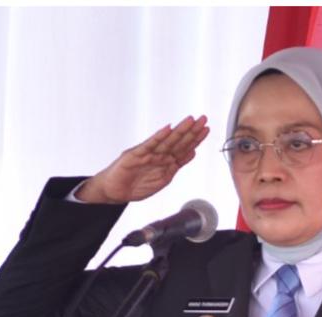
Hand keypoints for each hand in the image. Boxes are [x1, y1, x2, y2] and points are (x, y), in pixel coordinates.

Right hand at [77, 116, 209, 204]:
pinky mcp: (134, 155)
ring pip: (166, 141)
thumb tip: (193, 153)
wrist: (114, 192)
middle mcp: (158, 155)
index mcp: (165, 161)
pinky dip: (158, 137)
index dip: (195, 139)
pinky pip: (148, 145)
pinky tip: (167, 129)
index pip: (183, 148)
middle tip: (203, 119)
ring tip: (190, 120)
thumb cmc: (135, 186)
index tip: (206, 128)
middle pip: (177, 142)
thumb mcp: (162, 179)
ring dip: (179, 131)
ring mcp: (147, 154)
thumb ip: (176, 166)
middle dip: (191, 131)